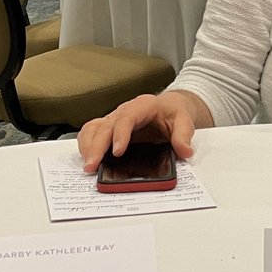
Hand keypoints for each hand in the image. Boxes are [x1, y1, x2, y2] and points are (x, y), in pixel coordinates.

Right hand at [78, 91, 198, 171]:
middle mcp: (124, 111)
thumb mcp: (184, 120)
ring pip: (94, 128)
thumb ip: (184, 135)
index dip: (120, 134)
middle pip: (106, 126)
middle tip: (93, 166)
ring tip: (88, 166)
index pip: (127, 117)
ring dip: (88, 146)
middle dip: (97, 146)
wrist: (168, 107)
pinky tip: (87, 159)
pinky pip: (91, 132)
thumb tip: (185, 150)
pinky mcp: (109, 128)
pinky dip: (86, 145)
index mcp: (143, 106)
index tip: (117, 152)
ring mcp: (114, 119)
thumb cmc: (173, 113)